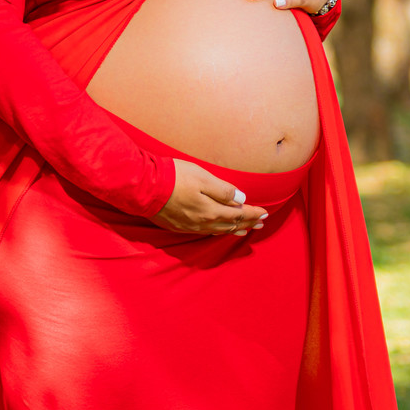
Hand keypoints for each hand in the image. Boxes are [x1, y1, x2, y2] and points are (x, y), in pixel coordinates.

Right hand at [153, 158, 267, 237]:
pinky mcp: (179, 226)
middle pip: (231, 225)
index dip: (253, 213)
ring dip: (234, 230)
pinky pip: (205, 232)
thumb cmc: (173, 177)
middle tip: (261, 223)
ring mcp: (190, 226)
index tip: (265, 213)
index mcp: (211, 211)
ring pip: (219, 231)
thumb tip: (241, 200)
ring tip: (245, 230)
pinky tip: (219, 230)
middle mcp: (203, 223)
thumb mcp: (202, 177)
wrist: (144, 187)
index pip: (239, 214)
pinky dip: (218, 232)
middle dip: (248, 223)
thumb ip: (223, 190)